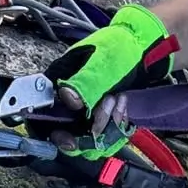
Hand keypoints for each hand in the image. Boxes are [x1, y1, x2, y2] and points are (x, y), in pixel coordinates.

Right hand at [43, 4, 174, 157]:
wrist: (145, 46)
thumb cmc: (120, 47)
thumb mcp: (104, 63)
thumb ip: (86, 83)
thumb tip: (67, 100)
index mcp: (59, 81)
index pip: (42, 116)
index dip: (53, 133)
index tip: (72, 140)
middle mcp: (67, 98)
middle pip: (64, 132)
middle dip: (88, 130)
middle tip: (108, 111)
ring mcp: (84, 108)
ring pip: (86, 136)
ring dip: (106, 125)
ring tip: (120, 100)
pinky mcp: (100, 115)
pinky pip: (102, 134)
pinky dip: (114, 125)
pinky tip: (123, 106)